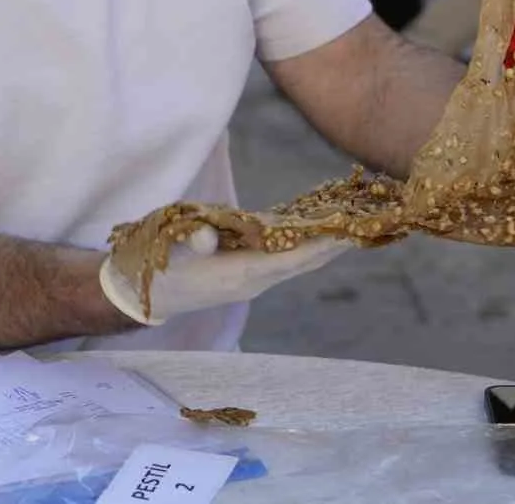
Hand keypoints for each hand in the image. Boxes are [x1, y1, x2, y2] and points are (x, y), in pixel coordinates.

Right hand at [99, 228, 351, 324]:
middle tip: (370, 222)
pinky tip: (325, 228)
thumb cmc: (157, 262)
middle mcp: (256, 280)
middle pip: (307, 261)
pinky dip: (309, 244)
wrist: (144, 292)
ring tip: (358, 223)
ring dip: (328, 244)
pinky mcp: (251, 271)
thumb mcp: (168, 246)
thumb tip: (207, 239)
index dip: (323, 244)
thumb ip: (189, 240)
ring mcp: (255, 278)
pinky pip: (289, 258)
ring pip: (301, 261)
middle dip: (337, 243)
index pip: (293, 258)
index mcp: (242, 274)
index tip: (352, 230)